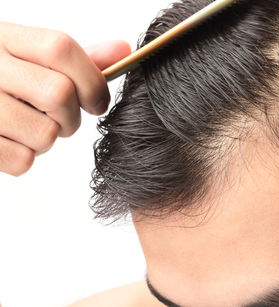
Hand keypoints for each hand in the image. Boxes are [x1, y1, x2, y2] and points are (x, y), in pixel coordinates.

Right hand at [0, 21, 130, 175]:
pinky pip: (22, 160)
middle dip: (71, 117)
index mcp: (4, 38)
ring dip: (47, 139)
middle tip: (59, 118)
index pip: (61, 48)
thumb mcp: (29, 58)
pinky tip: (10, 140)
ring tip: (29, 127)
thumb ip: (75, 59)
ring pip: (44, 134)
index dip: (91, 80)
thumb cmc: (2, 80)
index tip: (97, 103)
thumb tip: (122, 50)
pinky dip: (24, 157)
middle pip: (59, 94)